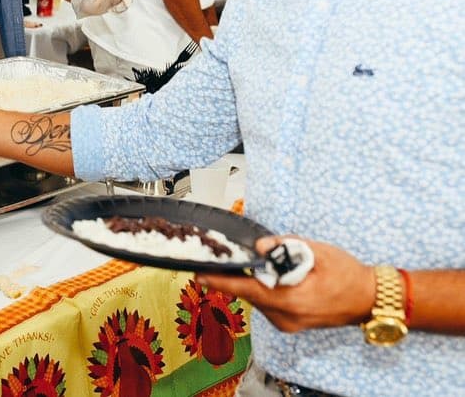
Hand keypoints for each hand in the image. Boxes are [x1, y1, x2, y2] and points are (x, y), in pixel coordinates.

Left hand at [70, 0, 130, 17]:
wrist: (86, 4)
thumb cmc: (88, 0)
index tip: (128, 5)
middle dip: (125, 3)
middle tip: (114, 10)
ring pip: (127, 0)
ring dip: (122, 7)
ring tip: (111, 10)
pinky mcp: (117, 1)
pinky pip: (124, 5)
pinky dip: (121, 9)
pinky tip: (112, 10)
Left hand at [196, 236, 375, 332]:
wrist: (370, 300)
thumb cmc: (348, 275)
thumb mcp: (318, 252)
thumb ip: (285, 247)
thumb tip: (259, 246)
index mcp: (292, 301)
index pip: (248, 290)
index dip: (221, 282)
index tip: (200, 276)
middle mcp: (286, 318)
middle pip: (250, 293)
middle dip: (239, 275)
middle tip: (229, 258)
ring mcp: (287, 324)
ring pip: (258, 298)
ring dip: (255, 281)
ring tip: (264, 264)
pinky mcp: (289, 323)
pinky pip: (268, 304)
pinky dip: (266, 289)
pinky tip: (275, 277)